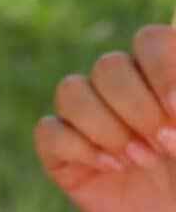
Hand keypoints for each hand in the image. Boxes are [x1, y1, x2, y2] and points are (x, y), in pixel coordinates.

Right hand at [34, 24, 175, 211]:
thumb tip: (168, 55)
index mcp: (168, 77)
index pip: (151, 40)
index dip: (162, 69)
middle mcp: (130, 94)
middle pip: (107, 66)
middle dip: (135, 106)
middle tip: (162, 147)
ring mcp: (94, 127)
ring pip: (71, 91)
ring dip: (103, 126)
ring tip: (135, 161)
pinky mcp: (65, 160)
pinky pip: (48, 132)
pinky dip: (74, 147)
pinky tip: (107, 171)